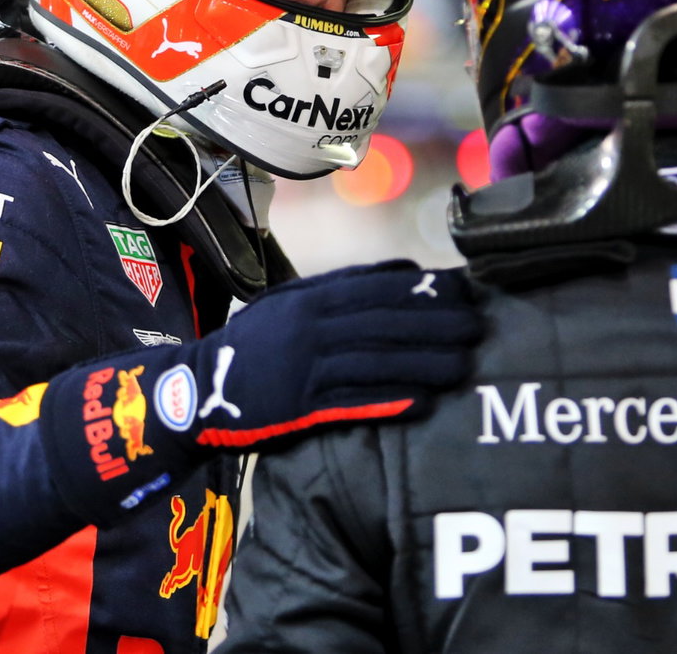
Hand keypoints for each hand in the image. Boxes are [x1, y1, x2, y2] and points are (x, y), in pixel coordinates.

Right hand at [173, 260, 483, 448]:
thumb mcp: (294, 301)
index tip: (465, 293)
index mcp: (312, 297)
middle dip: (435, 325)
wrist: (199, 387)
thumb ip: (346, 286)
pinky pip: (353, 402)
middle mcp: (311, 326)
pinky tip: (425, 402)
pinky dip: (391, 400)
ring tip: (463, 367)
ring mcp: (305, 366)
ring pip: (376, 361)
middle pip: (385, 323)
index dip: (425, 291)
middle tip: (477, 328)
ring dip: (424, 363)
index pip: (379, 288)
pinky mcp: (300, 405)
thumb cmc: (258, 343)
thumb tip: (406, 271)